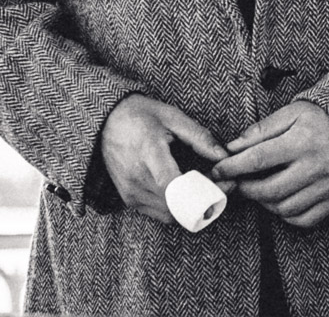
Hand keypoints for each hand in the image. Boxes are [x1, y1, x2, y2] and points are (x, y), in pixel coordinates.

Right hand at [99, 94, 230, 223]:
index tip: (222, 184)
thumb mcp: (172, 116)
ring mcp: (130, 193)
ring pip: (169, 213)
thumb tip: (222, 155)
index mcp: (148, 152)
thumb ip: (199, 137)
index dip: (200, 191)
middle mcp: (136, 178)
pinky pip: (158, 213)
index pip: (172, 184)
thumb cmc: (141, 115)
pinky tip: (188, 190)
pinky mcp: (129, 200)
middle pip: (175, 204)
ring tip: (206, 186)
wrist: (106, 123)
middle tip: (222, 185)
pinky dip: (177, 207)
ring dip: (191, 206)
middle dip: (203, 199)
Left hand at [212, 101, 328, 228]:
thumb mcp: (292, 113)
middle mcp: (318, 166)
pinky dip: (285, 213)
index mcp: (304, 140)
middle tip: (237, 182)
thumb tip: (230, 149)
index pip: (258, 159)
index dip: (232, 167)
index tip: (217, 171)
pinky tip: (281, 198)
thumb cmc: (320, 119)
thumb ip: (260, 130)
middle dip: (246, 188)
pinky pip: (301, 219)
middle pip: (268, 189)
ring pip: (283, 207)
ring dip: (264, 201)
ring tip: (259, 187)